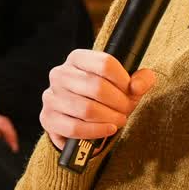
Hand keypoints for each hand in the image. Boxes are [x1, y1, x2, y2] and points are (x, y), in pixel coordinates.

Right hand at [39, 49, 156, 150]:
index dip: (123, 80)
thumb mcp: (126, 85)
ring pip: (86, 109)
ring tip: (118, 120)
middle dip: (118, 102)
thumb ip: (141, 80)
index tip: (131, 91)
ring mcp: (51, 96)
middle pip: (97, 87)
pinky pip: (74, 128)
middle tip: (126, 110)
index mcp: (77, 58)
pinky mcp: (48, 118)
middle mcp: (60, 74)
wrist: (84, 120)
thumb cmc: (107, 98)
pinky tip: (108, 129)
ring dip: (109, 118)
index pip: (105, 63)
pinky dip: (96, 131)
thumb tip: (137, 86)